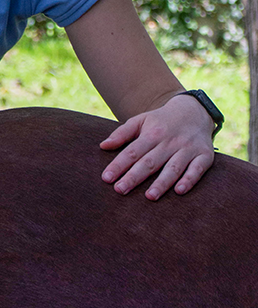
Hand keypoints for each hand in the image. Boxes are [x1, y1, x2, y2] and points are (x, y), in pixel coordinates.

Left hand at [99, 93, 215, 199]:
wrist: (194, 110)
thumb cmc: (162, 121)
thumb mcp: (141, 120)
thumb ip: (122, 133)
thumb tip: (103, 146)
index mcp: (152, 133)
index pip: (132, 151)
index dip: (119, 165)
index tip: (106, 178)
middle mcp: (169, 141)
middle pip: (149, 162)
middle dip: (134, 177)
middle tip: (120, 190)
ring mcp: (188, 149)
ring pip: (173, 168)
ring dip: (161, 183)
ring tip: (149, 197)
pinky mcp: (204, 155)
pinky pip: (197, 169)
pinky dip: (189, 180)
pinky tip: (179, 191)